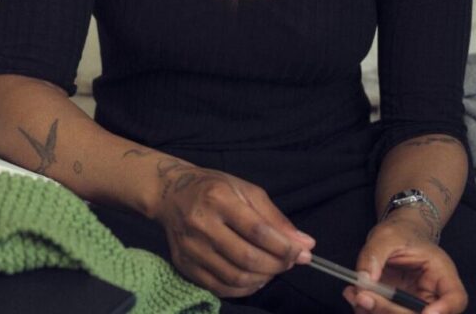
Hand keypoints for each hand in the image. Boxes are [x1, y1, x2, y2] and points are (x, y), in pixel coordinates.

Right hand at [148, 161, 315, 297]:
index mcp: (217, 198)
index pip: (257, 230)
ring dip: (263, 278)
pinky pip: (219, 288)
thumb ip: (275, 218)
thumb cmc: (213, 187)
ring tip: (273, 269)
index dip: (284, 247)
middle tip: (290, 262)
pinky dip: (243, 289)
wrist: (170, 193)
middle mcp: (200, 223)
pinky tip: (254, 278)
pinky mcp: (184, 265)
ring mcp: (190, 247)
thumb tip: (305, 244)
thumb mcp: (245, 190)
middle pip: (247, 257)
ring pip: (234, 277)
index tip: (302, 253)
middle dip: (277, 265)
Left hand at [342, 216, 466, 313]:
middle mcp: (433, 296)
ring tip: (354, 293)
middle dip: (390, 310)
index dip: (444, 309)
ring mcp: (415, 306)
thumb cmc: (399, 233)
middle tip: (363, 296)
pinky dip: (367, 311)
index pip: (456, 298)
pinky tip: (353, 295)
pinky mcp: (397, 309)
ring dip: (375, 312)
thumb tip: (364, 279)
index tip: (425, 312)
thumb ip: (375, 255)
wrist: (395, 237)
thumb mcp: (387, 235)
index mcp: (442, 273)